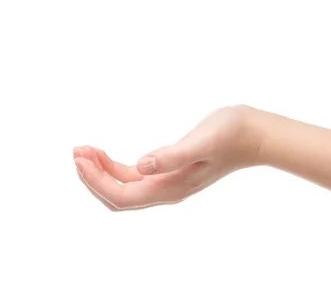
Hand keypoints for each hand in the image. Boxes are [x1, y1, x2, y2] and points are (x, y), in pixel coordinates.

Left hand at [73, 105, 264, 210]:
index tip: (80, 157)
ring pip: (124, 187)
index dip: (96, 180)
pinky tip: (106, 154)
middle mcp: (166, 190)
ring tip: (84, 150)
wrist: (254, 135)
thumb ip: (173, 156)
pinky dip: (115, 167)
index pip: (122, 194)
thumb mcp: (203, 141)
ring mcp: (169, 183)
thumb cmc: (232, 134)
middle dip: (92, 178)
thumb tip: (141, 166)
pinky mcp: (171, 171)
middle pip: (118, 196)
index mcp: (171, 187)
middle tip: (76, 151)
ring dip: (101, 172)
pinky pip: (134, 177)